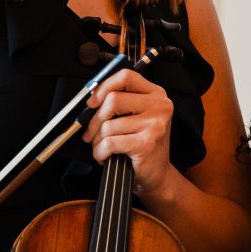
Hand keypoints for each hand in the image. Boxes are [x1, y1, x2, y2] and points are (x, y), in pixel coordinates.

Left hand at [83, 68, 174, 198]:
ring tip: (102, 148)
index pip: (126, 77)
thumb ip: (120, 102)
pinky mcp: (146, 143)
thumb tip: (91, 96)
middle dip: (95, 120)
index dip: (104, 86)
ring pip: (108, 125)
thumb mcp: (137, 116)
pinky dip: (100, 152)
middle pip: (113, 100)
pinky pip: (110, 142)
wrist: (156, 175)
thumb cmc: (142, 145)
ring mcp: (155, 124)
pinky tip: (105, 156)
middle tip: (91, 133)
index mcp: (156, 94)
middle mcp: (160, 106)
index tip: (92, 102)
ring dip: (97, 141)